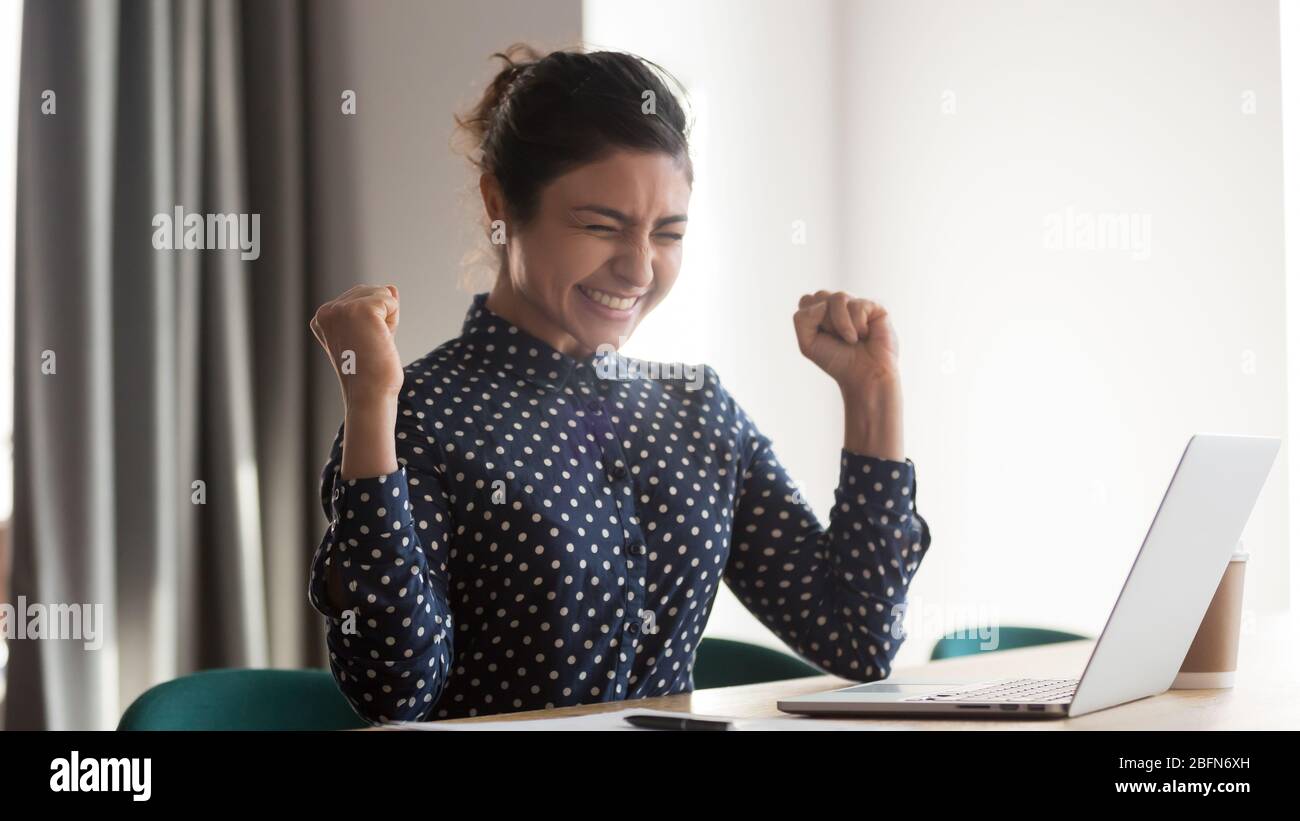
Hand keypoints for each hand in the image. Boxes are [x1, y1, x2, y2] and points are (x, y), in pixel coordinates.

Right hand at [310, 284, 404, 478]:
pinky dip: (393, 320)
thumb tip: (391, 286)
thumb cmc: (371, 373)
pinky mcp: (360, 309)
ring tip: (374, 344)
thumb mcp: (370, 334)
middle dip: (380, 317)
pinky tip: (381, 339)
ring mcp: (341, 308)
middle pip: (370, 291)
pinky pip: (391, 300)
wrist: (370, 395)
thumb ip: (377, 309)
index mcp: (322, 318)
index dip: (371, 322)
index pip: (359, 298)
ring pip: (381, 294)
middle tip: (370, 346)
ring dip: (388, 319)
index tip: (361, 346)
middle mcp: (327, 311)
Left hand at [793, 290, 898, 393]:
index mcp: (820, 312)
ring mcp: (855, 304)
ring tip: (851, 339)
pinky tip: (865, 335)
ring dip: (841, 324)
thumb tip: (823, 304)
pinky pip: (856, 305)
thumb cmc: (837, 361)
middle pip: (820, 295)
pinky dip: (857, 325)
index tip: (822, 337)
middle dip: (825, 322)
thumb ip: (802, 319)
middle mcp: (838, 305)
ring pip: (838, 297)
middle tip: (836, 338)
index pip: (806, 300)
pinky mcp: (873, 306)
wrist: (864, 375)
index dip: (811, 320)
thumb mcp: (807, 344)